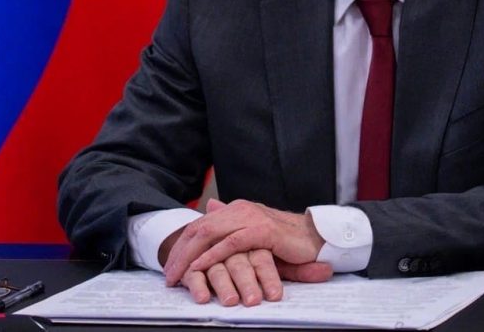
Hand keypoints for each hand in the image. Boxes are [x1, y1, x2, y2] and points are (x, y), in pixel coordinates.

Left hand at [163, 199, 330, 300]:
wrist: (315, 237)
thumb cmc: (285, 241)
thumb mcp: (252, 232)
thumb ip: (230, 222)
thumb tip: (209, 208)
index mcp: (235, 209)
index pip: (200, 226)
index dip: (181, 246)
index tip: (169, 266)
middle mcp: (239, 209)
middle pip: (199, 229)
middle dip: (179, 253)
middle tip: (167, 275)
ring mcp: (250, 218)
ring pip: (209, 234)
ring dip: (189, 256)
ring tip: (178, 275)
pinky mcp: (262, 230)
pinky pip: (230, 243)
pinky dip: (212, 256)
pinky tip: (200, 267)